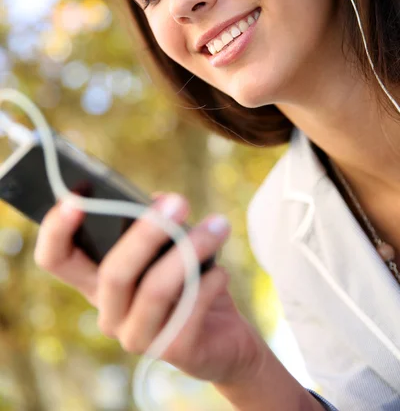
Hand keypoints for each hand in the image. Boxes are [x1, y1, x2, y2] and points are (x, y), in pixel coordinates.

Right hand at [33, 193, 265, 382]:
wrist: (224, 335)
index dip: (56, 231)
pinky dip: (209, 282)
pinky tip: (220, 271)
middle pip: (113, 273)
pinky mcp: (174, 351)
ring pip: (155, 289)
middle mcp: (109, 312)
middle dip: (147, 232)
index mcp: (97, 282)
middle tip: (179, 201)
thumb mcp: (168, 248)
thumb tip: (158, 201)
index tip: (75, 199)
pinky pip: (190, 310)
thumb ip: (155, 224)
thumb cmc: (188, 281)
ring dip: (190, 251)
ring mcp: (138, 336)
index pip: (57, 260)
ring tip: (218, 226)